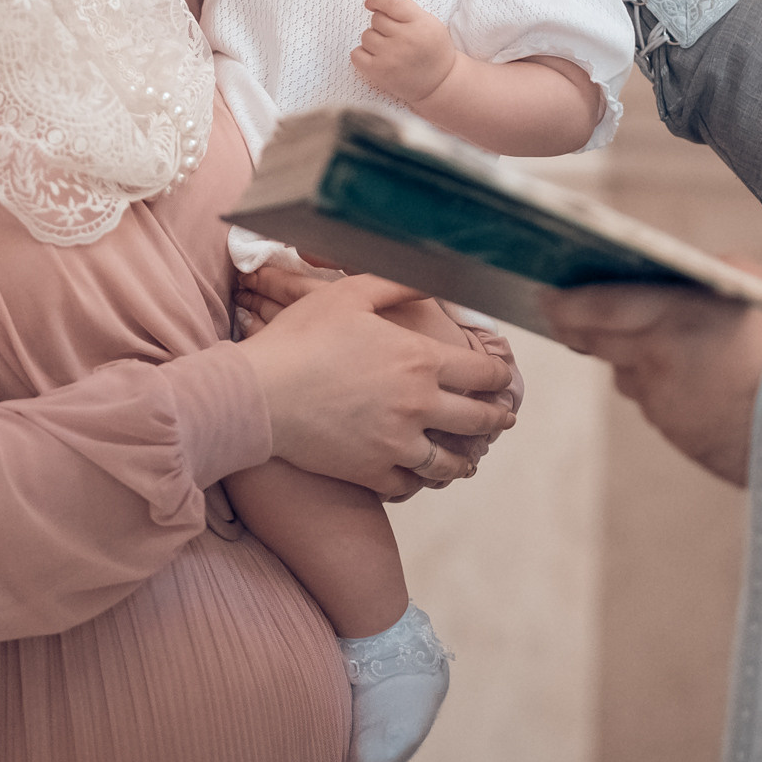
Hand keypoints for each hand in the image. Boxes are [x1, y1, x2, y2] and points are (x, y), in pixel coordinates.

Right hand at [238, 274, 517, 496]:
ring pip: (449, 461)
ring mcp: (397, 444)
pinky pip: (410, 483)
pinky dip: (420, 480)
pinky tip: (421, 474)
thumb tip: (433, 278)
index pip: (482, 373)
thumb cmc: (301, 338)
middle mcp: (418, 405)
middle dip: (496, 417)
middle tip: (503, 418)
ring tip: (469, 459)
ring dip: (465, 458)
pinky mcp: (372, 471)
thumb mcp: (350, 295)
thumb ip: (397, 284)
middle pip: (477, 419)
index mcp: (420, 360)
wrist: (259, 394)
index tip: (503, 381)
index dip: (499, 377)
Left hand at [351, 0, 457, 105]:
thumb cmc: (433, 49)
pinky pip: (356, 54)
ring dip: (374, 39)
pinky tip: (376, 57)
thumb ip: (404, 7)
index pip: (392, 3)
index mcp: (421, 24)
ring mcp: (391, 56)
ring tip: (389, 49)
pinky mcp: (379, 72)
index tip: (372, 2)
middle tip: (396, 36)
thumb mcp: (428, 23)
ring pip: (366, 36)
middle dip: (382, 24)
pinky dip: (362, 54)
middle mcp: (406, 39)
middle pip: (377, 19)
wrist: (440, 83)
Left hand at [543, 273, 761, 486]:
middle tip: (560, 315)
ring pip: (629, 377)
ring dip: (627, 359)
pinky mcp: (681, 436)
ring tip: (635, 342)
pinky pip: (659, 406)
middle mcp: (657, 362)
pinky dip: (664, 390)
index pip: (597, 307)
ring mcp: (666, 405)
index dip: (565, 303)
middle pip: (598, 343)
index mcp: (671, 316)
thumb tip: (669, 282)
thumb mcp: (747, 283)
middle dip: (576, 327)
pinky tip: (688, 380)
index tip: (544, 295)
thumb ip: (697, 278)